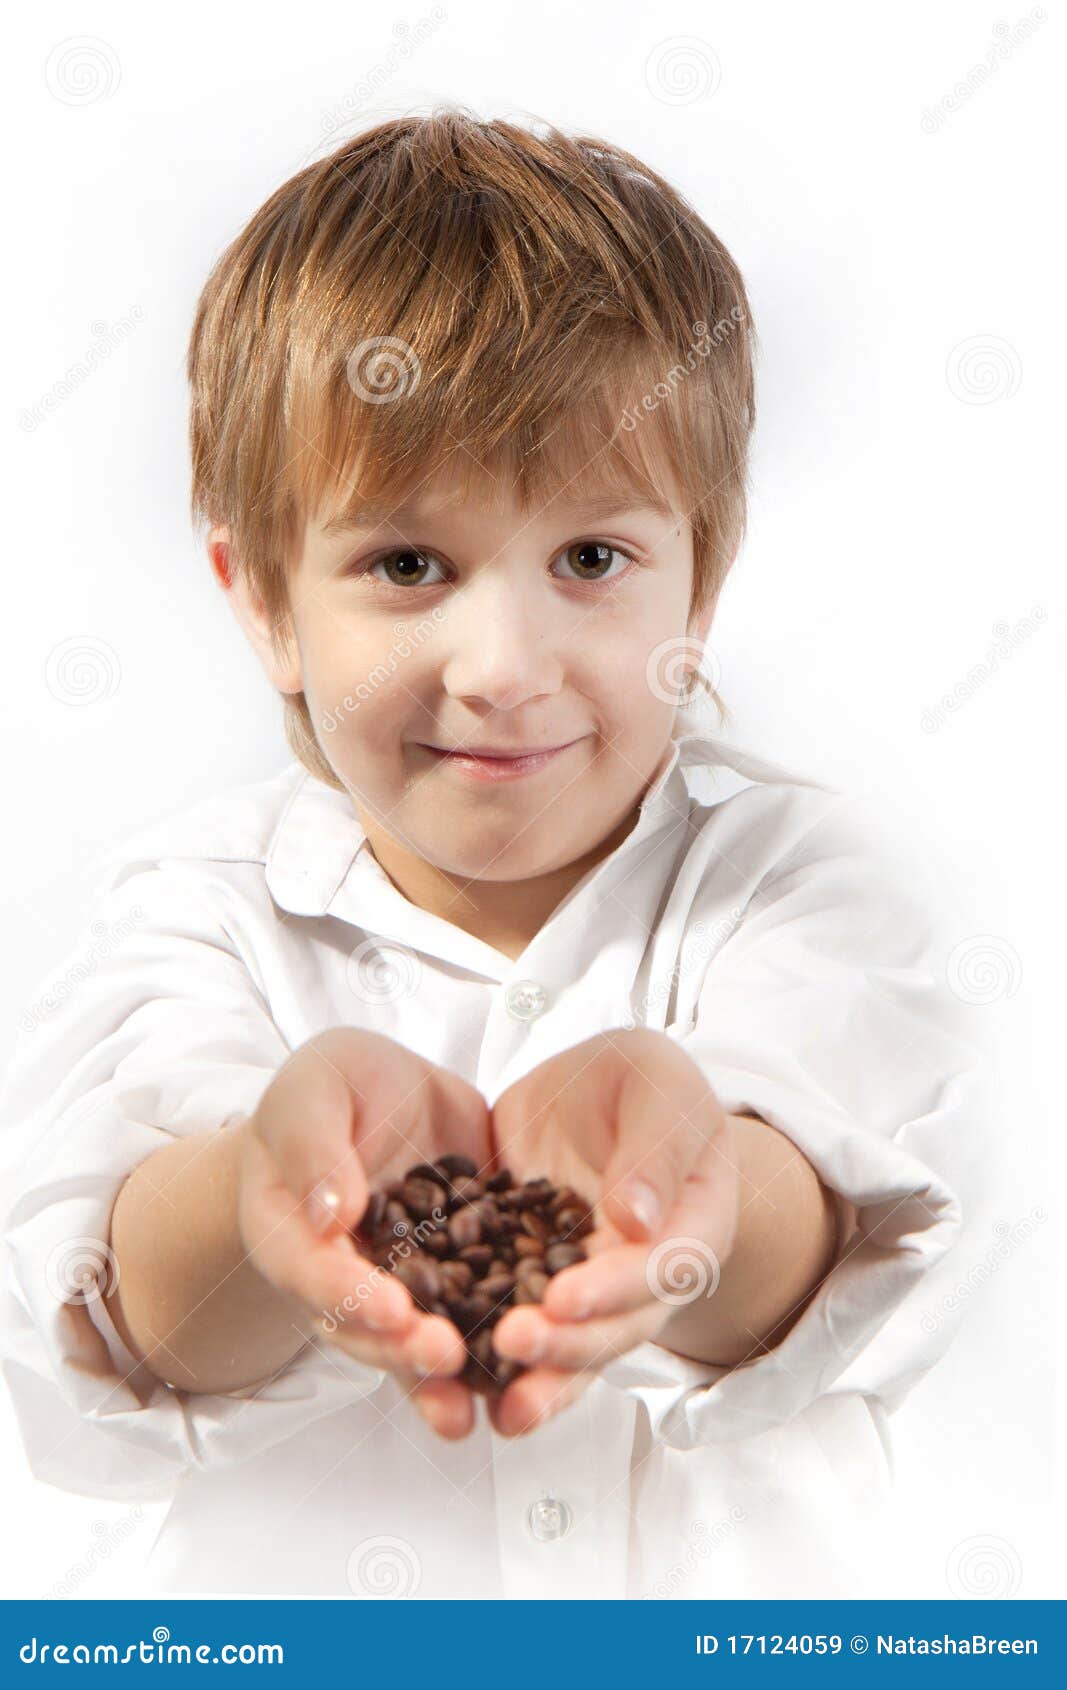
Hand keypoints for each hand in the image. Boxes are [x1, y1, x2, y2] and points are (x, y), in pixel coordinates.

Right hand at [236, 1026, 493, 1438]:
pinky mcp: (455, 1278)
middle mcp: (344, 1277)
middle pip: (365, 1327)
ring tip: (471, 1404)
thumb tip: (331, 1212)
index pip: (313, 1272)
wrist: (384, 1093)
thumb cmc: (332, 1088)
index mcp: (293, 1232)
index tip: (390, 1308)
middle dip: (403, 1348)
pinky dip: (490, 1354)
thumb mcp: (317, 1088)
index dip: (348, 1295)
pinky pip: (469, 1320)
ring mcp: (401, 1285)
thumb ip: (315, 1144)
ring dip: (439, 1377)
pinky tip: (522, 1380)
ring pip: (414, 1342)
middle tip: (445, 1354)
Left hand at [486, 1029, 741, 1436]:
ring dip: (540, 1380)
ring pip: (574, 1348)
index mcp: (692, 1224)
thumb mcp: (656, 1086)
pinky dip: (492, 1362)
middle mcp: (646, 1275)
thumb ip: (653, 1146)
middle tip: (514, 1342)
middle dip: (567, 1344)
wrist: (594, 1092)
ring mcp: (591, 1290)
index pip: (662, 1267)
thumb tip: (637, 1219)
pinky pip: (519, 1330)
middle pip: (617, 1327)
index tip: (565, 1297)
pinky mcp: (534, 1287)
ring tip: (503, 1410)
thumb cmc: (644, 1084)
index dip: (615, 1288)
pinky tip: (457, 1386)